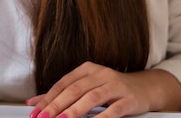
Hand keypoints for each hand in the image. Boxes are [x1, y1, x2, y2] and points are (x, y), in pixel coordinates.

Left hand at [25, 62, 180, 117]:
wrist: (145, 88)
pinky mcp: (128, 99)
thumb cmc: (112, 89)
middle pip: (74, 89)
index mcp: (87, 69)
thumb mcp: (87, 86)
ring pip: (91, 97)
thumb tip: (34, 102)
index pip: (63, 83)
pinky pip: (114, 109)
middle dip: (56, 105)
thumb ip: (63, 94)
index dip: (48, 97)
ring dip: (74, 110)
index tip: (35, 111)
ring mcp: (115, 85)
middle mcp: (101, 74)